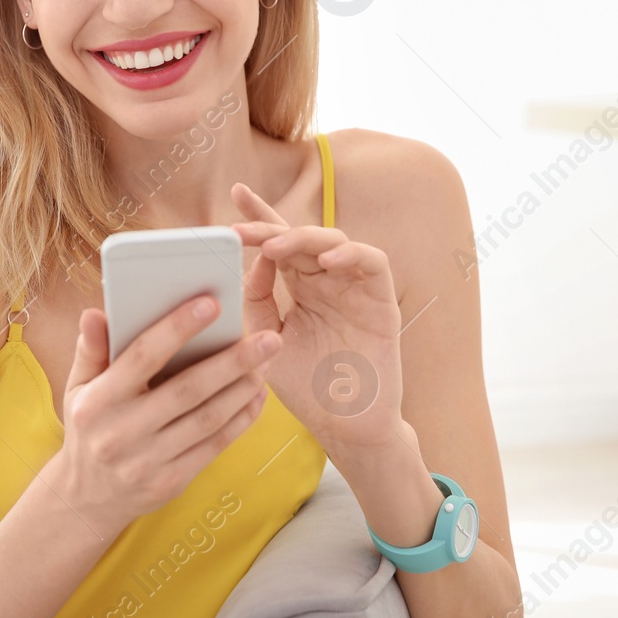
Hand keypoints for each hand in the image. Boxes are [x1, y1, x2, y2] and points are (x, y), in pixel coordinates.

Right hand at [47, 294, 280, 537]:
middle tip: (267, 338)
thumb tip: (95, 313)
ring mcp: (148, 461)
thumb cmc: (89, 429)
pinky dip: (241, 419)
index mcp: (98, 401)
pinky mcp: (171, 482)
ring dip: (243, 389)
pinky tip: (256, 395)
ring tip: (266, 362)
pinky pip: (214, 446)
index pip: (143, 357)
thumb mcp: (78, 388)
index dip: (178, 328)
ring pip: (208, 419)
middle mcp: (122, 432)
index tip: (212, 304)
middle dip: (233, 361)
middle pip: (188, 390)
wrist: (87, 500)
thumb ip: (91, 349)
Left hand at [230, 180, 406, 455]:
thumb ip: (255, 301)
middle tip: (242, 231)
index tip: (235, 191)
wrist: (345, 427)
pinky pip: (372, 262)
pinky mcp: (382, 299)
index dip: (260, 213)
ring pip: (335, 240)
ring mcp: (355, 287)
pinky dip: (351, 254)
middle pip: (301, 237)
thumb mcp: (265, 341)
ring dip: (304, 239)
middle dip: (270, 228)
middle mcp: (327, 280)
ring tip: (275, 248)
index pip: (279, 243)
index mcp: (300, 286)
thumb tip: (253, 259)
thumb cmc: (306, 387)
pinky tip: (327, 261)